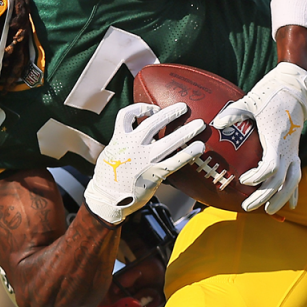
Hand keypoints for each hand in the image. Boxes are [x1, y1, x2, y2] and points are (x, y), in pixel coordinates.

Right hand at [84, 102, 205, 224]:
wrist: (107, 199)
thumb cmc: (109, 177)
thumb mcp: (111, 153)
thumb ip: (124, 143)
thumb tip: (140, 136)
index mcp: (120, 139)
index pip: (128, 115)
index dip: (142, 108)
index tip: (153, 109)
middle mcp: (133, 145)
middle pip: (154, 122)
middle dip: (171, 113)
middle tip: (184, 107)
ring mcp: (145, 159)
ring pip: (169, 140)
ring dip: (186, 131)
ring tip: (199, 124)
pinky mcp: (154, 173)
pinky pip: (176, 160)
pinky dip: (189, 153)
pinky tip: (199, 148)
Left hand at [210, 62, 306, 213]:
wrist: (294, 86)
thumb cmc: (269, 93)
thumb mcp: (249, 101)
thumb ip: (234, 114)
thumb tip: (216, 123)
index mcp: (276, 139)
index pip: (270, 167)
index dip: (257, 177)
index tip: (243, 179)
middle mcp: (288, 148)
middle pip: (280, 181)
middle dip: (264, 196)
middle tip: (247, 207)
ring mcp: (294, 150)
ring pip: (293, 182)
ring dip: (282, 198)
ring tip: (270, 212)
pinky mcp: (296, 151)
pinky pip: (298, 175)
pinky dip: (295, 191)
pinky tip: (292, 205)